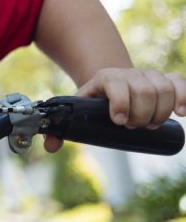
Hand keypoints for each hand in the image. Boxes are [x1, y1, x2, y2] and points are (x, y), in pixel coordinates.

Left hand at [44, 67, 185, 151]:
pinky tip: (182, 113)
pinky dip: (184, 97)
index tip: (119, 122)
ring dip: (161, 111)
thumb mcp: (77, 110)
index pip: (115, 84)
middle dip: (142, 114)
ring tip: (151, 125)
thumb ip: (60, 130)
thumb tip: (50, 147)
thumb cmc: (94, 103)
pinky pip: (180, 82)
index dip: (120, 102)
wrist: (111, 83)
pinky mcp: (166, 80)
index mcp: (104, 79)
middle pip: (143, 90)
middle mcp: (128, 74)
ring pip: (163, 88)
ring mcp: (149, 75)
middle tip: (134, 127)